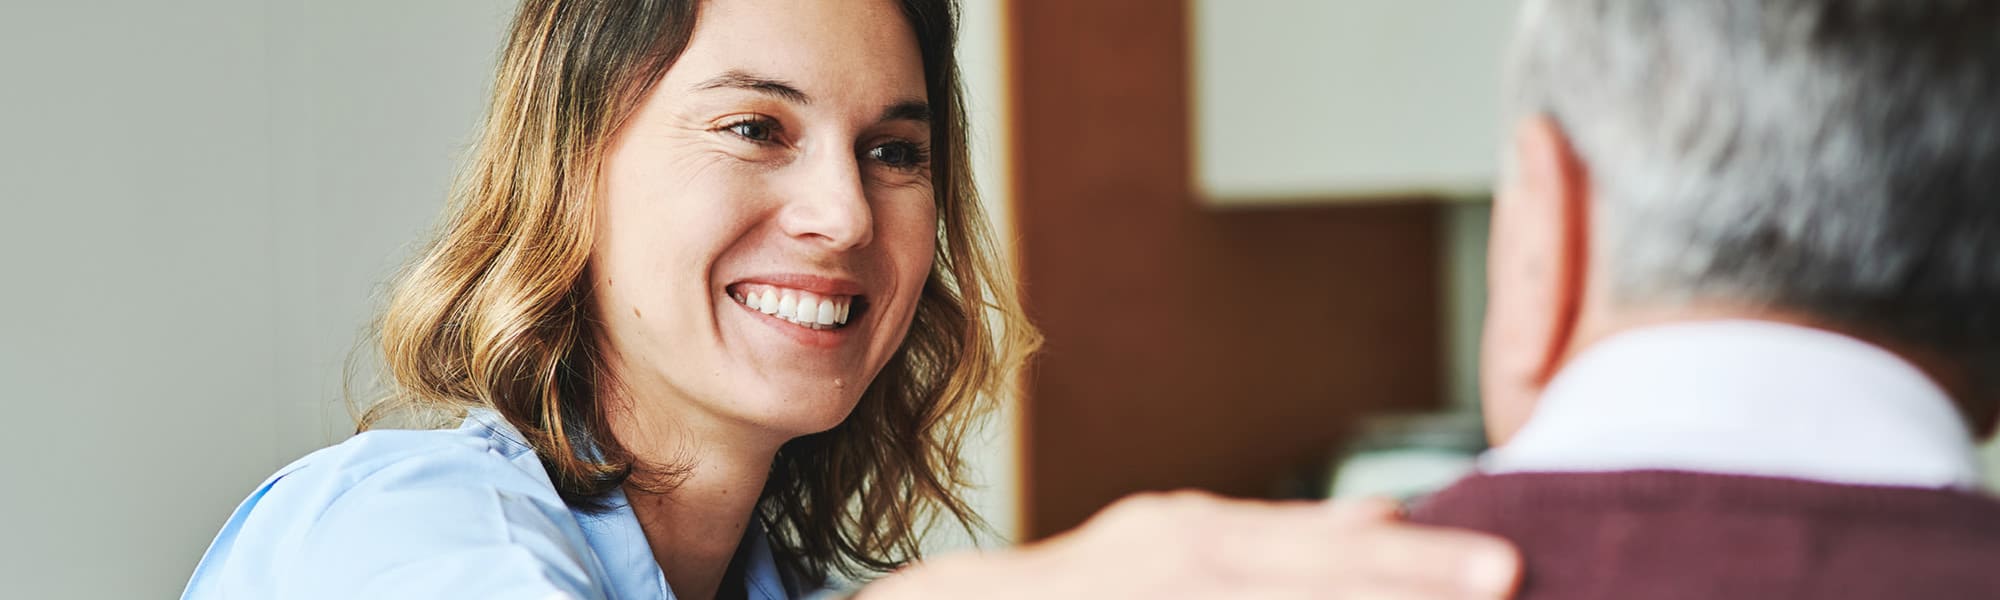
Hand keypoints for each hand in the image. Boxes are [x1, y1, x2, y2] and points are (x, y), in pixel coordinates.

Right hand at [863, 491, 1519, 598]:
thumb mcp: (1181, 537)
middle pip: (1325, 587)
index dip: (1420, 560)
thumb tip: (1383, 509)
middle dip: (1419, 591)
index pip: (1330, 548)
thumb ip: (1280, 534)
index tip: (1504, 567)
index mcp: (1198, 537)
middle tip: (1510, 583)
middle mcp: (1187, 570)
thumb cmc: (1099, 584)